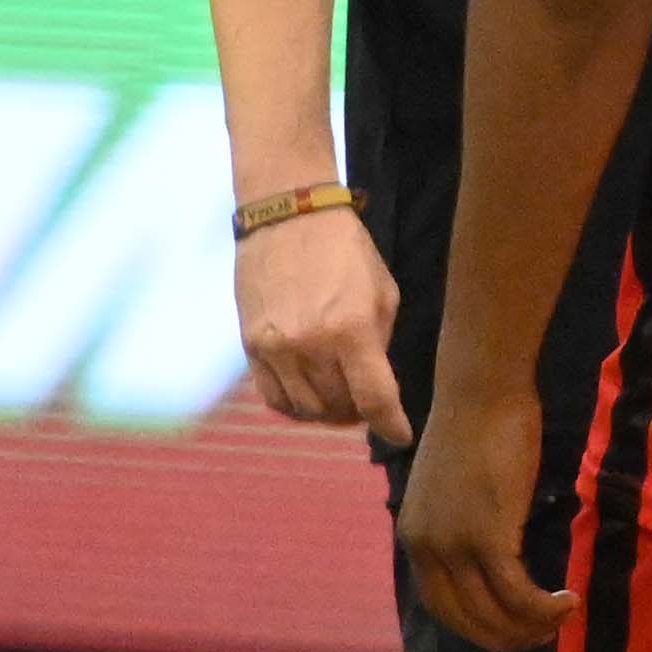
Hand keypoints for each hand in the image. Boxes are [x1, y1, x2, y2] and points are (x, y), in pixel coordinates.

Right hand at [237, 199, 399, 431]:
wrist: (286, 215)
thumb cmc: (344, 249)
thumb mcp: (383, 291)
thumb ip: (380, 342)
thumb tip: (376, 384)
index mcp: (351, 329)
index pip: (375, 399)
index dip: (392, 425)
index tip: (401, 436)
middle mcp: (310, 345)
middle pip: (340, 408)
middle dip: (360, 414)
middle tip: (368, 407)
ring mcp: (276, 348)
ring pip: (305, 410)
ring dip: (328, 414)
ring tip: (340, 402)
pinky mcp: (251, 346)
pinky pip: (273, 398)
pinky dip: (295, 407)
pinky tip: (309, 396)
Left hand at [400, 384, 560, 651]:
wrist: (482, 390)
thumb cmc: (479, 425)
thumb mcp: (459, 486)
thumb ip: (465, 523)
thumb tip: (497, 551)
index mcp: (414, 538)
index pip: (443, 607)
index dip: (480, 628)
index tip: (513, 629)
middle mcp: (426, 548)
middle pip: (467, 620)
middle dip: (508, 637)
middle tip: (543, 635)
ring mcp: (453, 545)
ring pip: (495, 612)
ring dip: (533, 626)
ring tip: (562, 618)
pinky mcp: (486, 537)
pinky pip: (517, 593)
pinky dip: (544, 607)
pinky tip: (567, 601)